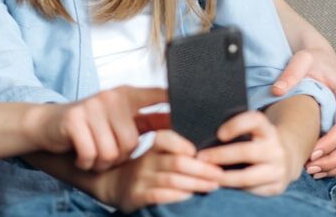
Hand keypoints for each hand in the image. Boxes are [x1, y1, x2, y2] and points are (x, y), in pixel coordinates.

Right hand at [30, 86, 166, 171]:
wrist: (46, 123)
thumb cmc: (87, 124)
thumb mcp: (116, 118)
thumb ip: (144, 120)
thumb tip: (175, 125)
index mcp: (125, 95)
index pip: (156, 94)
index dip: (172, 102)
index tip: (189, 109)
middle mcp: (110, 97)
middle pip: (131, 141)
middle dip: (119, 156)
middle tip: (106, 153)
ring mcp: (92, 107)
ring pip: (112, 151)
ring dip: (101, 162)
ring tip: (93, 154)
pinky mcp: (74, 120)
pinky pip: (92, 154)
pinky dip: (86, 162)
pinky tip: (81, 155)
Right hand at [97, 130, 221, 211]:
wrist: (116, 185)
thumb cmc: (148, 168)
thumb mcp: (157, 154)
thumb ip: (177, 148)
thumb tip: (211, 146)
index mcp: (154, 147)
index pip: (166, 138)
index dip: (184, 144)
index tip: (202, 151)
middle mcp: (146, 161)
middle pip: (177, 161)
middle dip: (202, 168)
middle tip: (220, 174)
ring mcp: (141, 179)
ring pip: (171, 179)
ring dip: (195, 183)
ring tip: (213, 186)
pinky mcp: (137, 196)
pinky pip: (159, 195)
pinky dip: (177, 196)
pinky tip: (190, 196)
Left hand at [196, 110, 297, 195]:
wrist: (284, 161)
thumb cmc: (255, 144)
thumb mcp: (250, 131)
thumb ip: (232, 131)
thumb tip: (205, 143)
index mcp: (267, 130)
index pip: (255, 120)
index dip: (236, 125)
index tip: (219, 134)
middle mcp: (276, 148)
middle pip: (246, 151)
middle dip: (220, 155)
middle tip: (200, 158)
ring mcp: (278, 169)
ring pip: (247, 177)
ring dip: (223, 177)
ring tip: (208, 176)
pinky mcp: (277, 187)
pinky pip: (250, 191)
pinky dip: (233, 189)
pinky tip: (221, 185)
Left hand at [273, 48, 335, 177]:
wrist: (319, 56)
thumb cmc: (312, 59)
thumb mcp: (301, 60)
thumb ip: (291, 73)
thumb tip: (278, 90)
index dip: (330, 144)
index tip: (312, 153)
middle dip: (333, 160)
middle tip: (310, 167)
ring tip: (313, 171)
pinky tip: (321, 168)